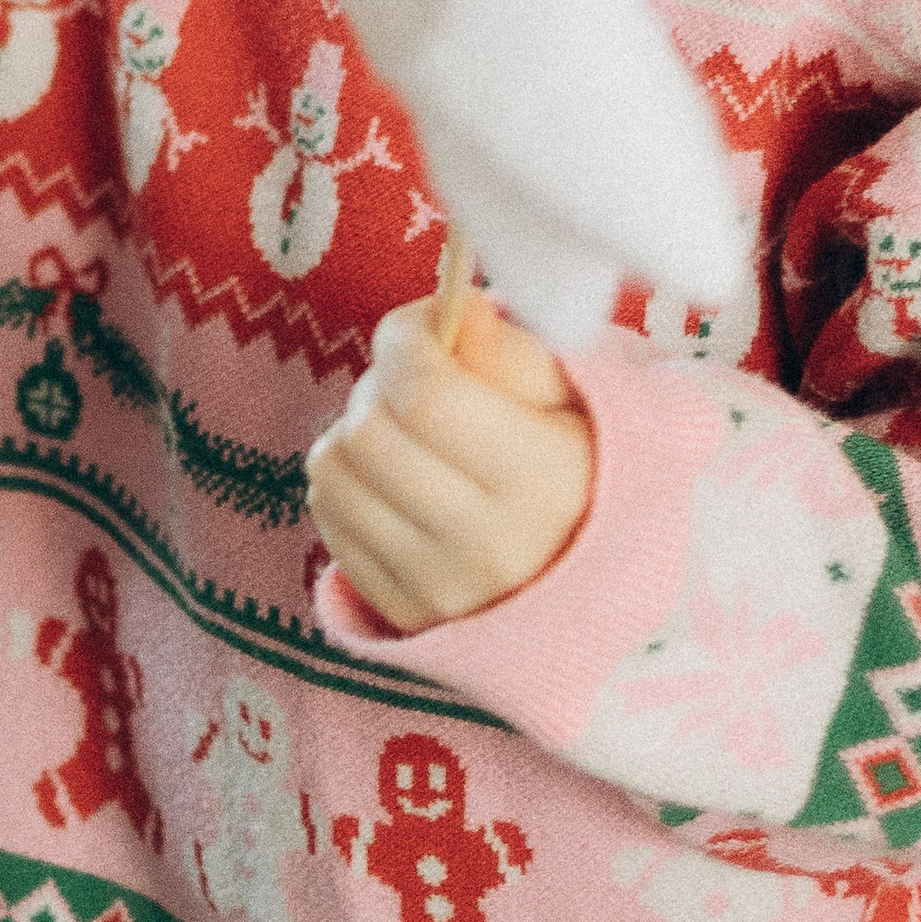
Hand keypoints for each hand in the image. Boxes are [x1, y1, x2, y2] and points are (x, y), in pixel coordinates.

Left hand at [304, 292, 593, 630]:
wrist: (592, 585)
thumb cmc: (580, 471)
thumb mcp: (573, 401)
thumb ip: (511, 352)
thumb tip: (457, 309)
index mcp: (543, 483)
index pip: (428, 396)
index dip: (404, 341)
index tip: (418, 326)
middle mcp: (486, 546)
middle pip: (370, 433)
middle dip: (379, 383)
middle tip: (410, 379)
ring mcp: (438, 588)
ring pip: (333, 471)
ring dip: (353, 430)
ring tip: (400, 429)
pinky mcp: (401, 612)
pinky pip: (328, 519)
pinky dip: (347, 481)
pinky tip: (392, 477)